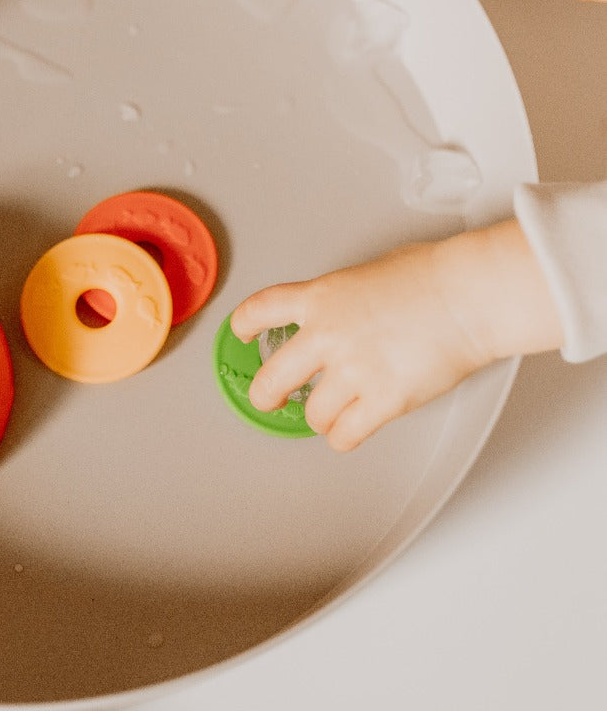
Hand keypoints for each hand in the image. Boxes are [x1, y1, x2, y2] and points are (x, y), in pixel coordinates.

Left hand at [229, 240, 493, 451]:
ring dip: (320, 417)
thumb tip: (341, 315)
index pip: (259, 310)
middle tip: (270, 399)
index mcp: (319, 298)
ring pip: (311, 415)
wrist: (469, 295)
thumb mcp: (366, 274)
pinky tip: (353, 428)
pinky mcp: (382, 400)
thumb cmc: (431, 276)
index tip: (241, 332)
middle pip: (270, 380)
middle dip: (266, 396)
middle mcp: (326, 335)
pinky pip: (345, 435)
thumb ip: (341, 300)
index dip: (243, 325)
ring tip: (333, 412)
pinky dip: (345, 436)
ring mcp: (352, 370)